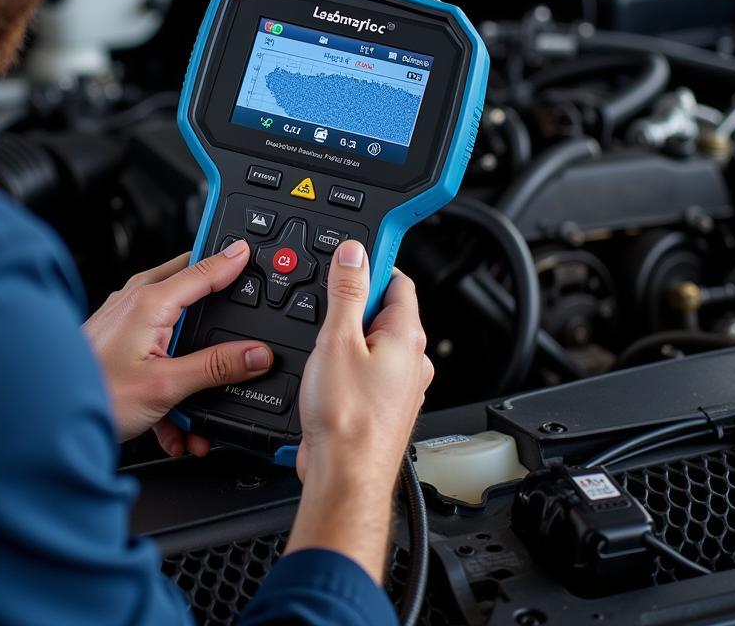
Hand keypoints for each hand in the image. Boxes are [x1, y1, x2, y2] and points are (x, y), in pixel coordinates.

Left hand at [83, 241, 273, 454]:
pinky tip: (172, 424)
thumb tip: (255, 354)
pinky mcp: (117, 338)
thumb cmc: (93, 395)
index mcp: (150, 301)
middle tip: (235, 336)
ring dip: (190, 368)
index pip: (202, 269)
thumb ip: (215, 368)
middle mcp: (134, 300)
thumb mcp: (166, 386)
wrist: (43, 418)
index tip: (248, 250)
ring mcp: (124, 318)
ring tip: (194, 414)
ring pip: (174, 330)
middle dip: (214, 323)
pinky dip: (168, 380)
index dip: (229, 261)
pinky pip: (156, 350)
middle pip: (190, 294)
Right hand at [286, 240, 432, 582]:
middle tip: (324, 313)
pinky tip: (325, 376)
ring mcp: (401, 387)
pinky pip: (368, 372)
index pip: (396, 279)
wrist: (344, 479)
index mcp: (406, 336)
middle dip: (353, 305)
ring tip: (321, 349)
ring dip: (348, 339)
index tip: (347, 262)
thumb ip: (347, 292)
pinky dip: (348, 366)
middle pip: (384, 311)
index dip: (370, 265)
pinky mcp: (384, 407)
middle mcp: (412, 360)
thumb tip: (354, 254)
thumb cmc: (346, 420)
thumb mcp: (337, 340)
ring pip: (374, 344)